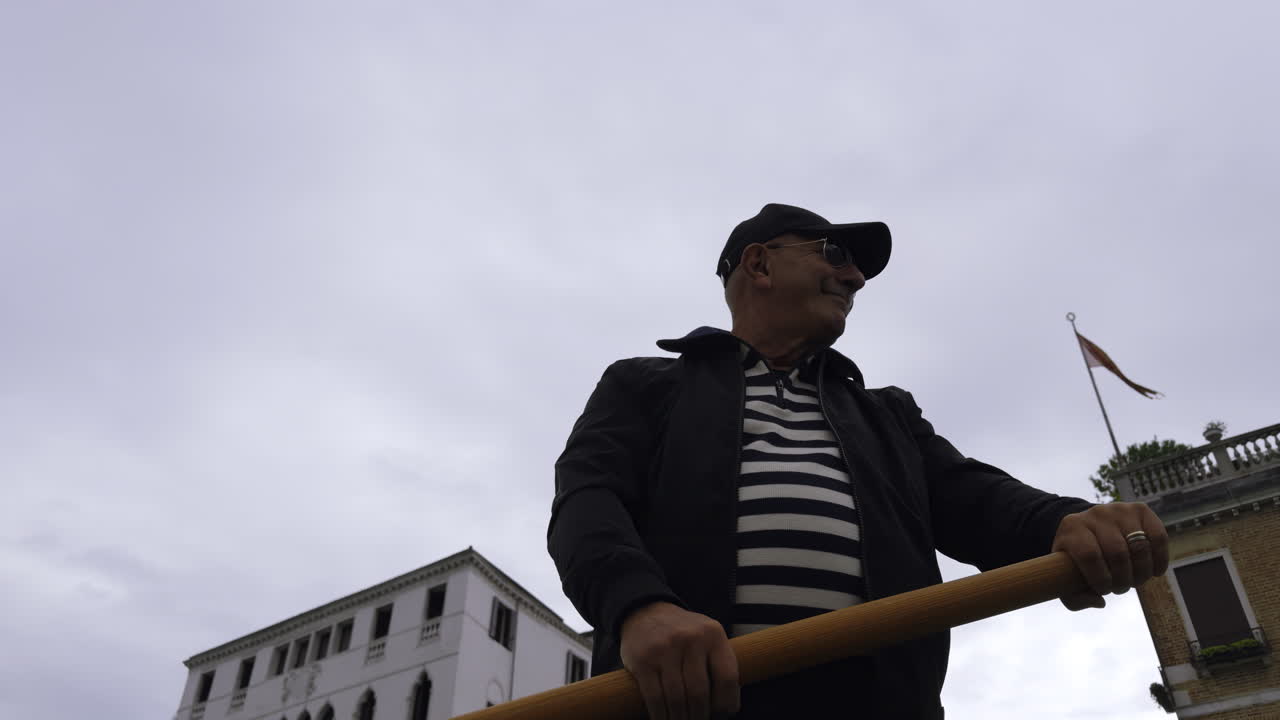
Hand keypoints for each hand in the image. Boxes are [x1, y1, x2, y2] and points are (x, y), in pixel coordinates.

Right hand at [620, 601, 740, 719]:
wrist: (644, 611)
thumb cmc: (681, 631)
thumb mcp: (706, 635)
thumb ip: (718, 662)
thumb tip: (727, 706)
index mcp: (713, 634)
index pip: (728, 676)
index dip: (727, 702)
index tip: (724, 714)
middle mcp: (690, 639)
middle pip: (700, 692)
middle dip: (700, 716)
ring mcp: (665, 648)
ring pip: (677, 698)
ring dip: (681, 719)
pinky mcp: (643, 660)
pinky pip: (654, 697)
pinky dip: (660, 715)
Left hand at [1052, 502, 1168, 610]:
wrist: (1090, 527)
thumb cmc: (1078, 558)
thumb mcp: (1065, 576)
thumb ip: (1074, 598)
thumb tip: (1099, 602)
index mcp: (1072, 527)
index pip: (1089, 555)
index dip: (1100, 579)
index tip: (1104, 590)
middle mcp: (1095, 514)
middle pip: (1117, 552)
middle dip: (1123, 579)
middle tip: (1121, 588)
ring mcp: (1119, 509)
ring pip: (1139, 547)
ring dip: (1141, 572)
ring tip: (1135, 580)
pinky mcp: (1141, 510)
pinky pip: (1158, 537)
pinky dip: (1160, 559)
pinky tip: (1154, 571)